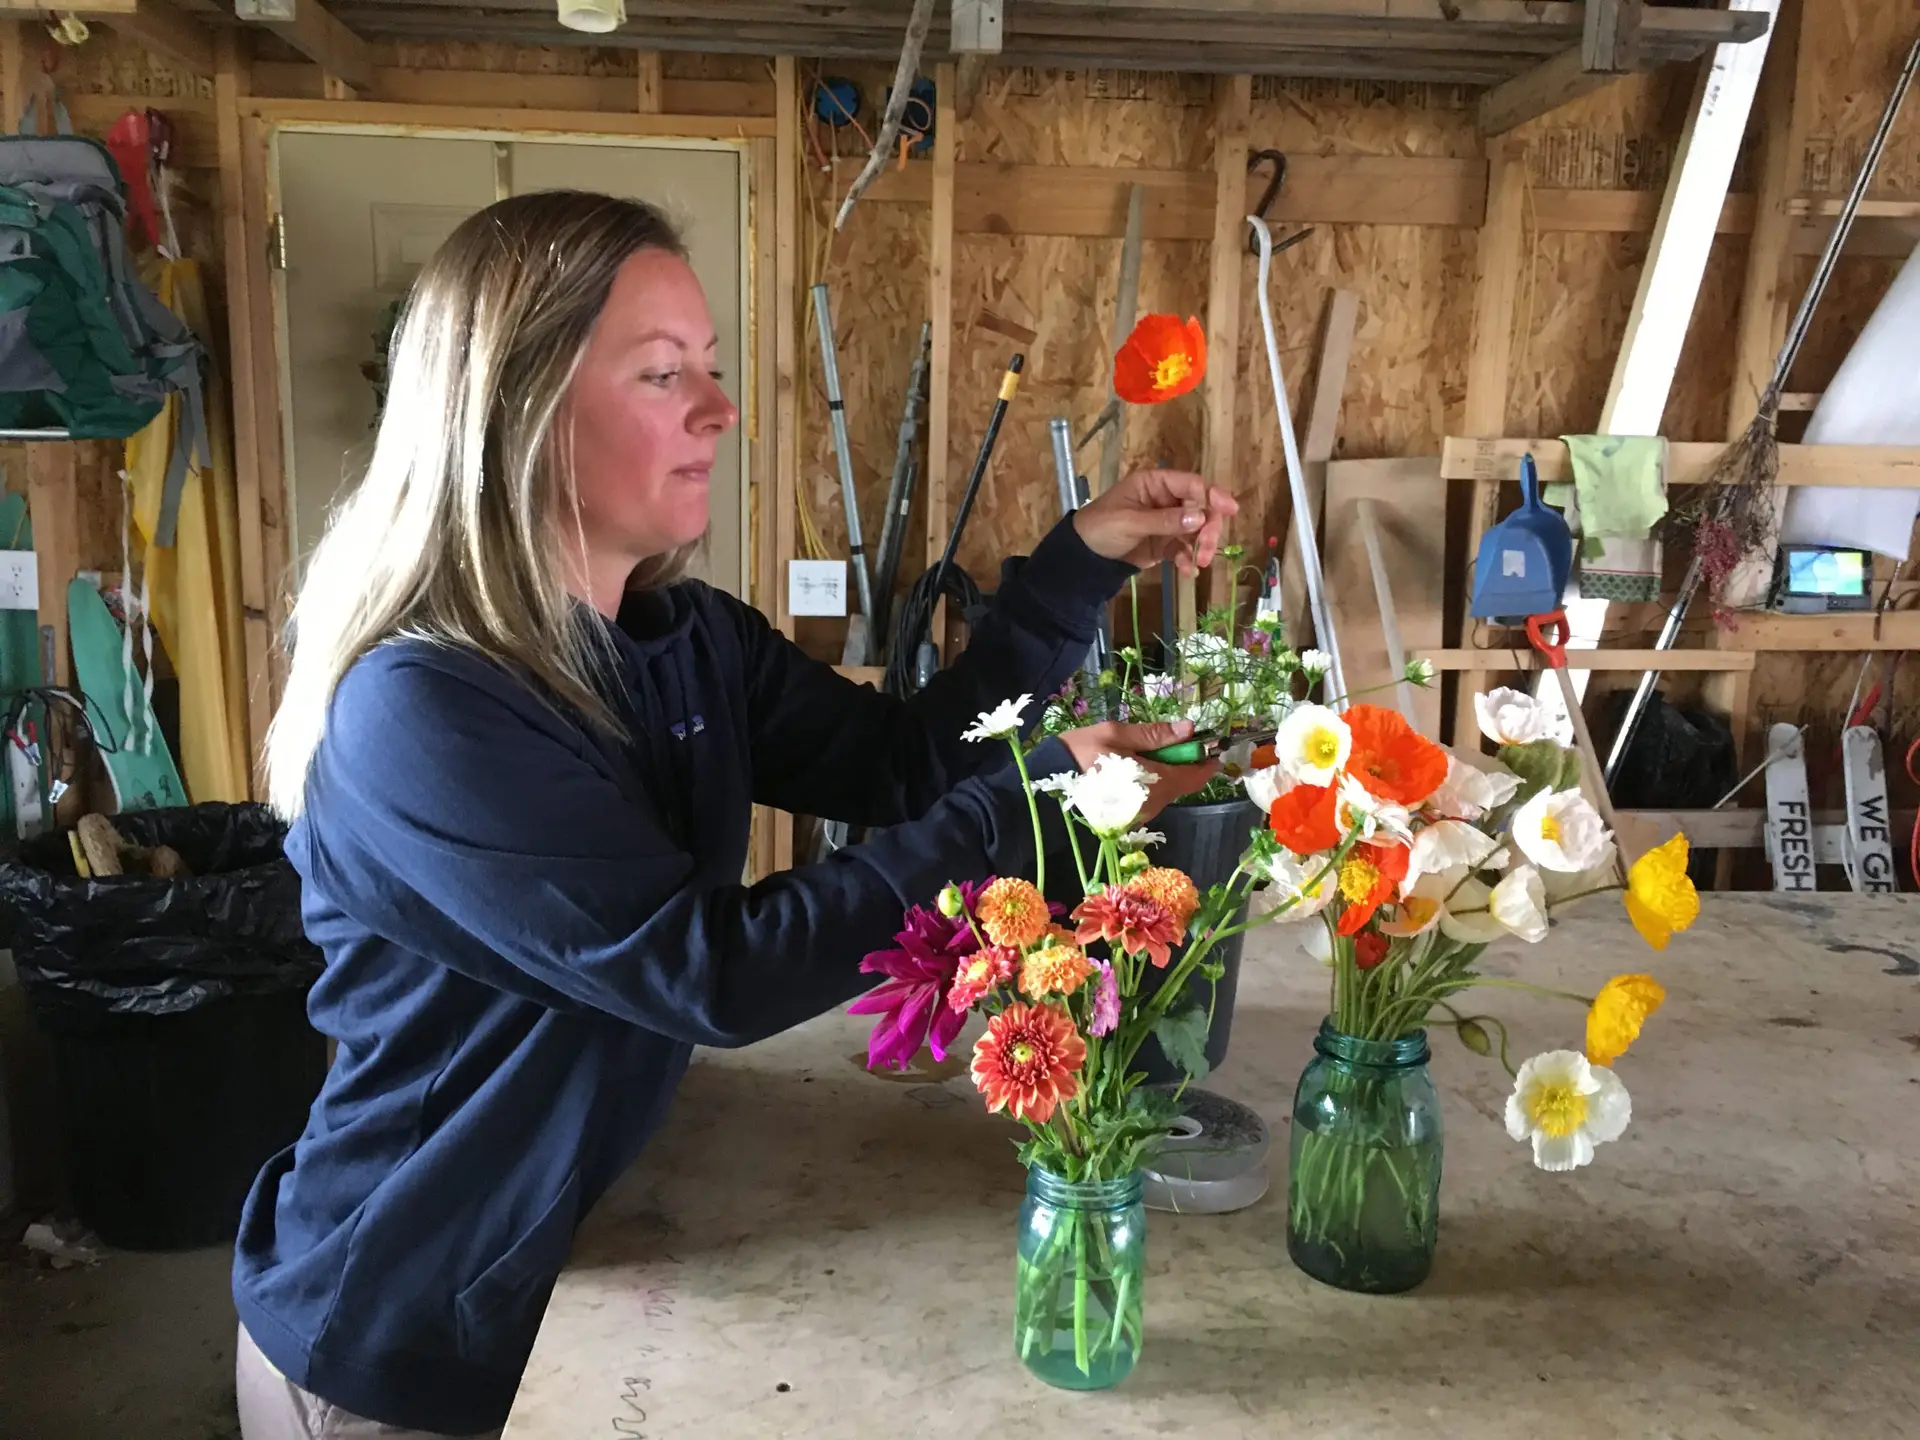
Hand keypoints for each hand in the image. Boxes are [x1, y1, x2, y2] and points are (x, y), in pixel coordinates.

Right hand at [1059, 719, 1220, 822]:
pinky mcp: (1128, 818)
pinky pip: (1151, 797)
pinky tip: (1135, 766)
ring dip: (1166, 771)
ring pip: (1167, 790)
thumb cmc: (1080, 754)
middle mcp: (1154, 804)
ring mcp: (1141, 814)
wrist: (1045, 784)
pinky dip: (1152, 781)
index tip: (1207, 742)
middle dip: (1183, 762)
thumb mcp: (1117, 734)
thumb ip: (1155, 734)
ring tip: (1147, 749)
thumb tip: (1189, 729)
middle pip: (1182, 783)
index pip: (1196, 775)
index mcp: (1156, 784)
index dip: (1206, 759)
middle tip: (1170, 738)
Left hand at [1072, 469, 1238, 574]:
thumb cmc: (1100, 528)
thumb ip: (1165, 520)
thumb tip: (1200, 518)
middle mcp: (1164, 499)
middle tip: (1208, 548)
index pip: (1191, 485)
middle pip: (1200, 508)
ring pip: (1196, 529)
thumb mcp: (1131, 522)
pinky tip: (1188, 572)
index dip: (1212, 496)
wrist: (1083, 558)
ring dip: (1202, 546)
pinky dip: (1189, 559)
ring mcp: (1166, 522)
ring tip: (1199, 563)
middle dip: (1208, 528)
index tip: (1229, 510)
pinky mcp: (1164, 543)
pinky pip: (1184, 548)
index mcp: (1154, 483)